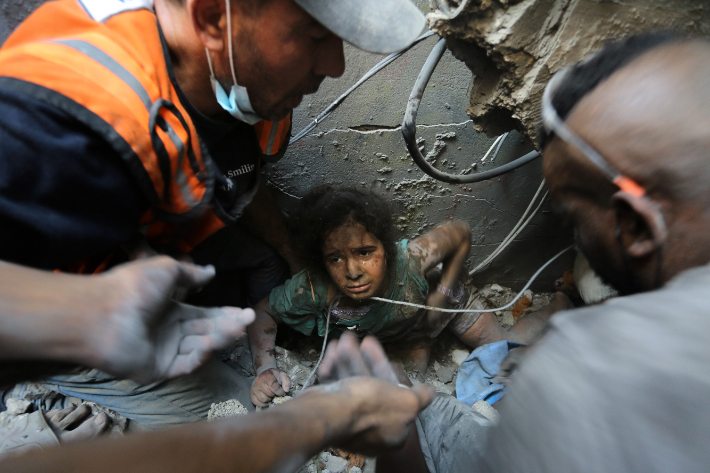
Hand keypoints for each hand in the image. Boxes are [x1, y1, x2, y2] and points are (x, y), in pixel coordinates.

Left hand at [89, 257, 254, 383]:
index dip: (224, 313)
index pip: (204, 315)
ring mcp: (163, 352)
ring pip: (199, 346)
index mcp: (169, 309)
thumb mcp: (166, 269)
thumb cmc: (134, 287)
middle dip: (228, 325)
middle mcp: (168, 331)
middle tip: (249, 320)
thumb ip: (191, 274)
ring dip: (218, 338)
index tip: (245, 311)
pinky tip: (208, 343)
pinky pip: (184, 364)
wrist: (103, 313)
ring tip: (236, 328)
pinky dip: (199, 355)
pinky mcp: (158, 370)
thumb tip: (211, 271)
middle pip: (206, 330)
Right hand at [251, 368, 290, 406]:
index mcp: (267, 377)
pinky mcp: (251, 394)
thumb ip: (286, 381)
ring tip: (271, 395)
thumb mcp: (282, 375)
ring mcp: (254, 388)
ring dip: (269, 400)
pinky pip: (257, 403)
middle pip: (269, 394)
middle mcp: (258, 382)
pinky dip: (263, 404)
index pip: (274, 387)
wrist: (265, 374)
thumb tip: (286, 390)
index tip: (282, 392)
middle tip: (275, 393)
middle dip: (274, 395)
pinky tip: (267, 399)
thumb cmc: (274, 376)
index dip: (280, 392)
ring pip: (263, 400)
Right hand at [310, 332, 433, 454]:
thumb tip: (429, 392)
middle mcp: (371, 429)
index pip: (395, 396)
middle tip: (358, 339)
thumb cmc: (370, 405)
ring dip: (349, 359)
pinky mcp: (331, 415)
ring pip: (353, 384)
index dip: (385, 369)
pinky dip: (335, 370)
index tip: (375, 349)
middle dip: (364, 359)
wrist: (328, 414)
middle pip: (372, 387)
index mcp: (393, 433)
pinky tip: (332, 352)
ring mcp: (349, 423)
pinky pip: (337, 389)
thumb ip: (420, 397)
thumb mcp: (407, 402)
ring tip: (343, 338)